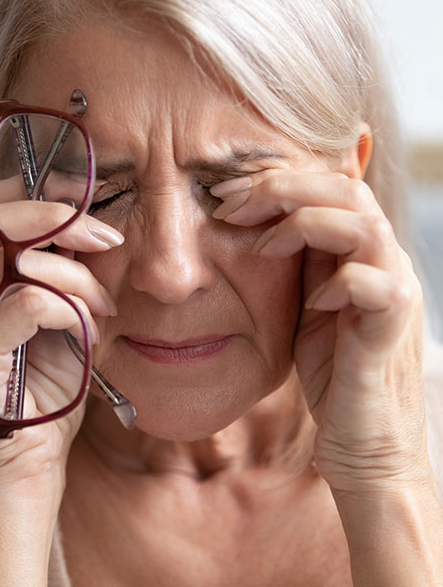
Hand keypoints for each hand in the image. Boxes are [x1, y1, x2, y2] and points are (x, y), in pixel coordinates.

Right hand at [0, 183, 122, 489]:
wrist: (27, 465)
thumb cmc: (43, 390)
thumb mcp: (53, 318)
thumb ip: (54, 273)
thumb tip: (82, 225)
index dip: (39, 201)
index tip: (88, 212)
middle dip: (60, 221)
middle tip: (106, 240)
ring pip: (18, 261)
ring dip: (77, 278)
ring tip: (102, 307)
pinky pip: (30, 302)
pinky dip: (71, 309)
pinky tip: (87, 332)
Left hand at [212, 169, 426, 492]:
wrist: (362, 439)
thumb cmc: (331, 371)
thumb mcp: (305, 305)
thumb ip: (299, 264)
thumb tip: (261, 222)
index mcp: (361, 252)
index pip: (328, 187)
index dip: (275, 181)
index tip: (224, 193)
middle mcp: (385, 262)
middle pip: (346, 190)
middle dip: (280, 189)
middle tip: (229, 204)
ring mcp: (394, 293)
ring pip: (363, 225)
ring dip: (302, 225)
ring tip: (260, 247)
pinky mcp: (392, 330)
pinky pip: (377, 287)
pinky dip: (339, 283)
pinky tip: (310, 302)